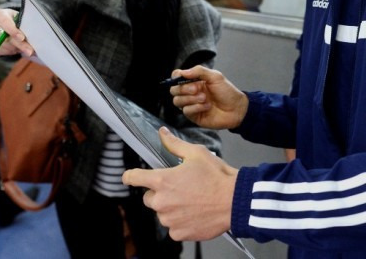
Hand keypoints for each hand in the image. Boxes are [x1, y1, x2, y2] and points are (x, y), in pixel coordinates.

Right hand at [0, 8, 34, 56]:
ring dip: (16, 48)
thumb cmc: (14, 20)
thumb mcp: (18, 18)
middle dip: (19, 44)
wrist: (1, 24)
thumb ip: (23, 25)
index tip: (22, 38)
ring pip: (4, 46)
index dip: (13, 31)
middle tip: (30, 51)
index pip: (4, 22)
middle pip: (4, 37)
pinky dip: (11, 52)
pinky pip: (1, 52)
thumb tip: (31, 38)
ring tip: (24, 47)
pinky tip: (15, 47)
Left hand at [122, 127, 237, 240]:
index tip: (130, 177)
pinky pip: (173, 227)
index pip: (134, 178)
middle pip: (149, 198)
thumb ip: (174, 144)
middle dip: (159, 192)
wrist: (235, 201)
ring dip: (170, 208)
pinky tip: (194, 213)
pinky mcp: (179, 233)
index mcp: (163, 180)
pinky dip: (180, 222)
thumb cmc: (217, 176)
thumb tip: (162, 133)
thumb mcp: (196, 153)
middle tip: (179, 188)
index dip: (130, 176)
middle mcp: (162, 202)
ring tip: (190, 201)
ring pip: (162, 213)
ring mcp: (170, 220)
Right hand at [169, 66, 248, 129]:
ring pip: (177, 101)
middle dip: (184, 89)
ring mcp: (191, 104)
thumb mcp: (215, 76)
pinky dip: (196, 107)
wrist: (236, 109)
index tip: (182, 77)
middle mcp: (190, 92)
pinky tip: (207, 106)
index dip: (176, 77)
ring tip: (204, 98)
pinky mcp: (194, 116)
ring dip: (191, 99)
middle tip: (198, 89)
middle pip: (174, 90)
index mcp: (194, 81)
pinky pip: (186, 111)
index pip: (177, 77)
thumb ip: (199, 71)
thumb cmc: (227, 92)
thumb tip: (183, 72)